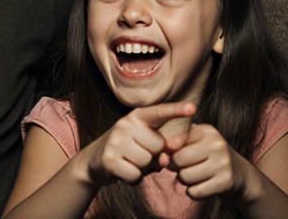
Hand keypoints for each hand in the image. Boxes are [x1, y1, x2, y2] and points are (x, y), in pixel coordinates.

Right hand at [81, 102, 195, 186]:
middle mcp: (126, 124)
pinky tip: (124, 172)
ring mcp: (116, 140)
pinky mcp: (109, 158)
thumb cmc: (129, 151)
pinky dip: (133, 179)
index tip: (192, 108)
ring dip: (143, 168)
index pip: (159, 112)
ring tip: (131, 162)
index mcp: (138, 117)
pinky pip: (135, 175)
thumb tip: (166, 158)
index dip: (176, 110)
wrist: (95, 160)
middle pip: (159, 146)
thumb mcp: (146, 142)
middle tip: (140, 155)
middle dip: (154, 156)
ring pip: (147, 161)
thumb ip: (163, 146)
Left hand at [167, 123, 252, 200]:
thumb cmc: (208, 156)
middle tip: (185, 168)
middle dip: (176, 167)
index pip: (174, 142)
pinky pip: (195, 192)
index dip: (170, 153)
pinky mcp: (226, 182)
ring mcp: (223, 163)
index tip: (177, 156)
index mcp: (207, 130)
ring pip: (185, 177)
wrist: (240, 174)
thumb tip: (163, 156)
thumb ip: (176, 144)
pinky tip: (202, 186)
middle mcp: (217, 144)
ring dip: (185, 181)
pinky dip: (193, 192)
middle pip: (178, 159)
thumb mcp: (196, 143)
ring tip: (195, 176)